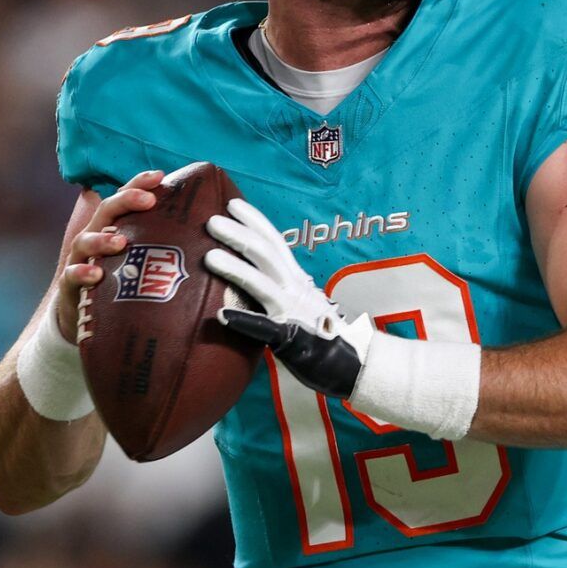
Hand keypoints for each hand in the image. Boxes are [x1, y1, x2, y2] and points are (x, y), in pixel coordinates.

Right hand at [57, 170, 169, 343]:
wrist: (86, 315)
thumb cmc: (121, 282)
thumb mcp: (142, 261)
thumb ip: (164, 248)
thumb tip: (210, 243)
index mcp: (114, 227)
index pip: (125, 198)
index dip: (139, 184)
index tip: (160, 176)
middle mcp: (95, 237)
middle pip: (106, 210)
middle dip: (126, 201)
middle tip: (149, 200)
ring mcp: (81, 260)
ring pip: (84, 240)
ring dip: (102, 239)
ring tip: (121, 241)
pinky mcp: (71, 285)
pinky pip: (72, 275)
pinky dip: (82, 273)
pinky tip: (96, 274)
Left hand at [202, 198, 372, 396]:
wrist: (357, 364)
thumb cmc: (322, 338)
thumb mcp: (302, 305)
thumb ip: (279, 291)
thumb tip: (252, 280)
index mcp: (297, 280)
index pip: (275, 242)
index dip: (255, 220)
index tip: (232, 202)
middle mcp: (296, 289)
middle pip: (267, 253)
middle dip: (238, 233)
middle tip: (210, 220)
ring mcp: (294, 312)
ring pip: (263, 283)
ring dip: (236, 268)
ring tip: (209, 257)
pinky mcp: (292, 340)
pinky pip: (266, 329)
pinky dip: (244, 320)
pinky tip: (222, 315)